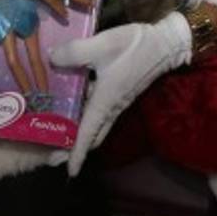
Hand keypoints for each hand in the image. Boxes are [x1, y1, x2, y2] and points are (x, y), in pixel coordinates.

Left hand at [50, 11, 191, 175]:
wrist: (165, 44)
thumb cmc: (134, 47)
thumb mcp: (101, 45)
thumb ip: (74, 52)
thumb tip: (51, 58)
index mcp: (105, 101)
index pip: (88, 134)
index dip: (77, 153)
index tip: (69, 172)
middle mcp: (111, 106)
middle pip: (93, 136)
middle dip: (75, 148)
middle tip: (55, 154)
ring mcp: (117, 101)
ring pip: (97, 124)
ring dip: (80, 132)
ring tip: (60, 130)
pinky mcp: (120, 92)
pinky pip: (101, 111)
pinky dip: (86, 114)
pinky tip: (75, 100)